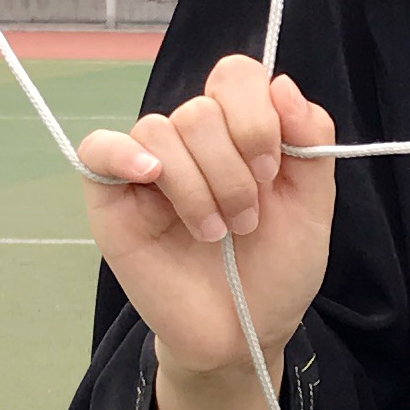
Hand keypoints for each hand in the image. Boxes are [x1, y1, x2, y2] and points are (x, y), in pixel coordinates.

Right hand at [75, 55, 336, 409]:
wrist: (243, 333)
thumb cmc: (277, 269)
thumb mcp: (312, 205)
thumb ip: (309, 139)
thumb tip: (282, 84)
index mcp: (239, 131)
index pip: (235, 76)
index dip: (255, 116)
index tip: (273, 170)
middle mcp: (192, 140)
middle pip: (200, 111)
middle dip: (232, 171)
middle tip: (247, 222)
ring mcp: (147, 166)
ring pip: (161, 132)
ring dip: (197, 187)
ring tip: (214, 233)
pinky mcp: (111, 198)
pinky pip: (97, 149)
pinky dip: (122, 154)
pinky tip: (150, 177)